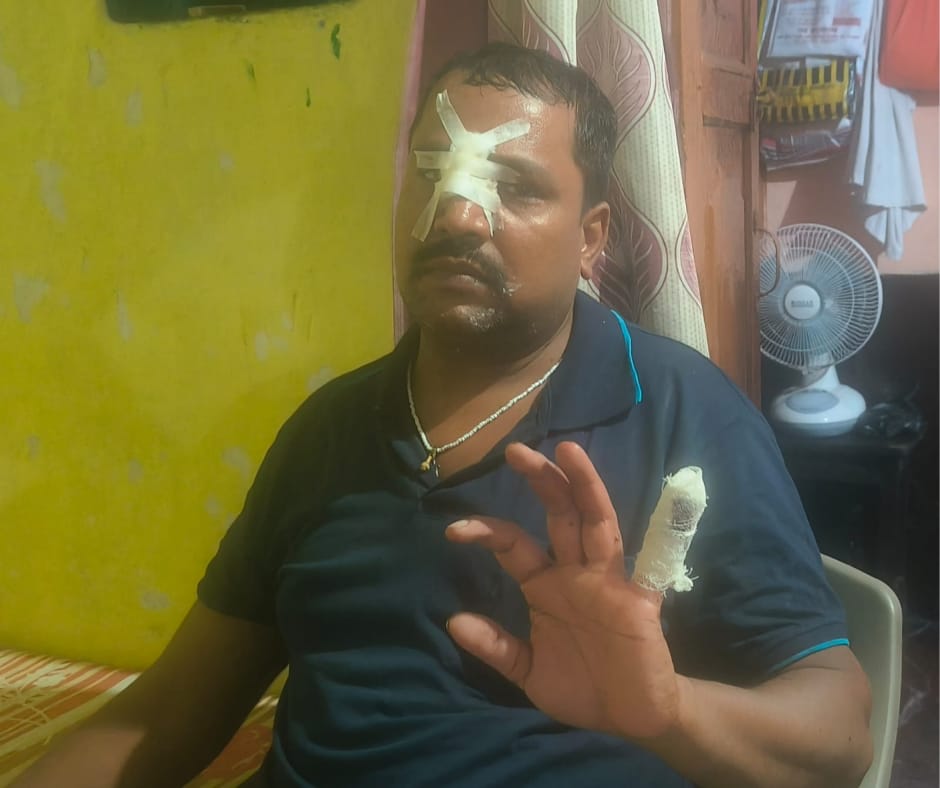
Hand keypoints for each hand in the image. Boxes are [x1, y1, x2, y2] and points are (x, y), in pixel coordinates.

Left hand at [445, 441, 680, 740]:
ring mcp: (608, 580)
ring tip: (568, 450)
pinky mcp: (639, 598)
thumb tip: (453, 622)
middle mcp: (575, 573)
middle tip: (515, 451)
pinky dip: (660, 535)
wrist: (631, 719)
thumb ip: (497, 647)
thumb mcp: (528, 671)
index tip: (453, 531)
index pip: (514, 545)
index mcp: (545, 585)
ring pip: (597, 523)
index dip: (486, 532)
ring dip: (584, 486)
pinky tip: (668, 503)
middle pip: (559, 516)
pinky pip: (646, 566)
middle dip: (541, 482)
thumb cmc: (582, 687)